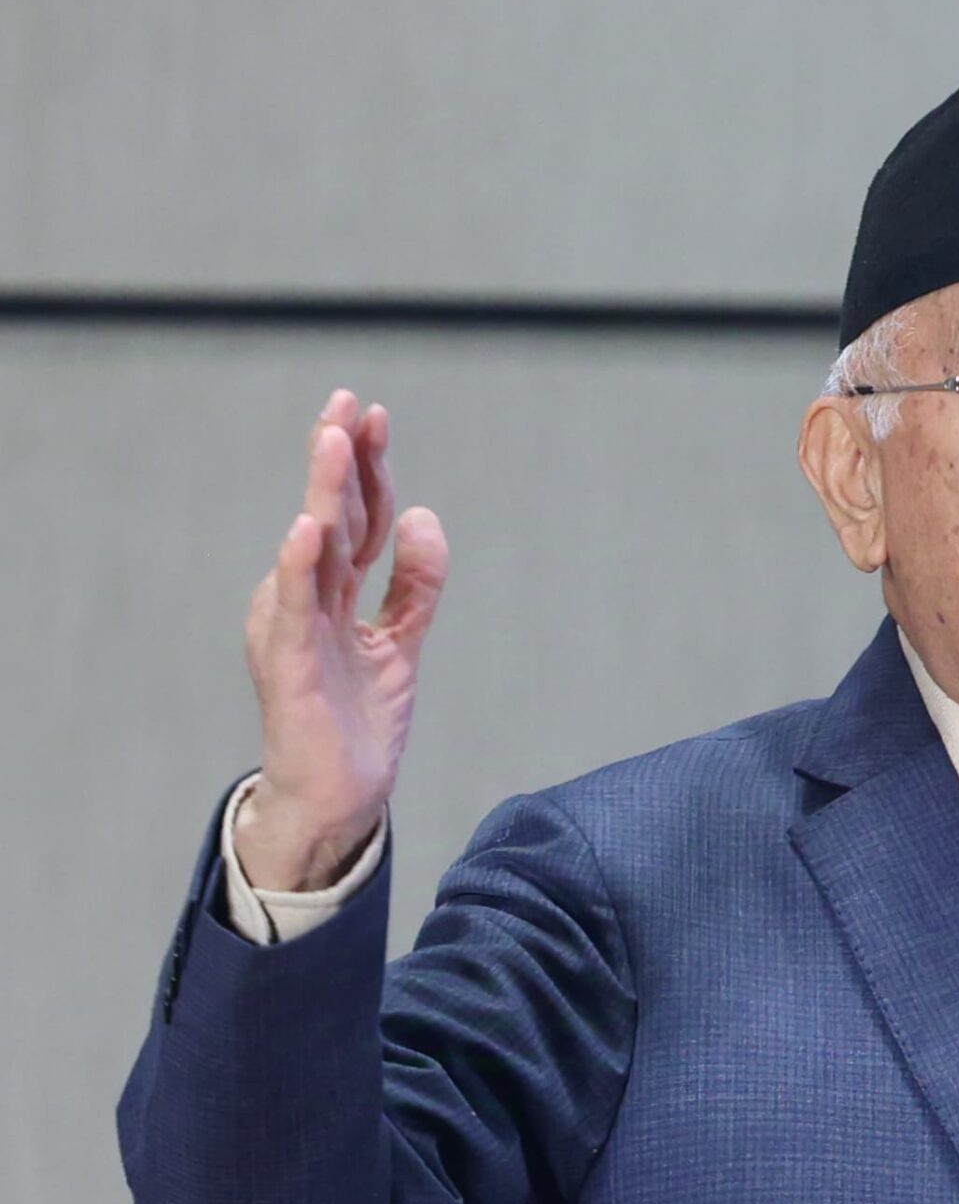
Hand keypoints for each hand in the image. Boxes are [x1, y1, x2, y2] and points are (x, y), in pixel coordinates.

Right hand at [233, 390, 448, 890]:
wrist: (341, 799)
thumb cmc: (359, 720)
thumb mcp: (403, 640)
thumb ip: (416, 583)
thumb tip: (423, 515)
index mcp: (329, 593)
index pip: (353, 518)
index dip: (366, 469)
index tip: (377, 416)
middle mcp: (304, 601)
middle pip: (328, 518)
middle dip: (339, 460)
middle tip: (348, 404)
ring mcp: (293, 629)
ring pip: (311, 549)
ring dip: (322, 492)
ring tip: (332, 440)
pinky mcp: (290, 664)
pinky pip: (295, 607)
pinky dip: (297, 565)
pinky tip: (306, 526)